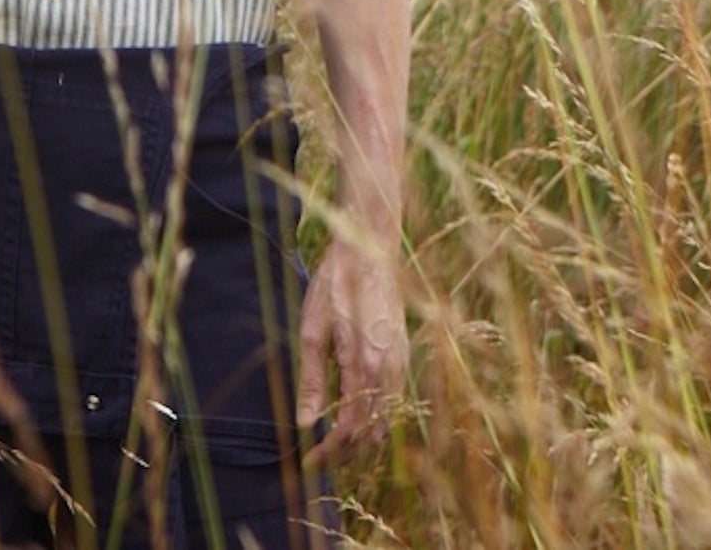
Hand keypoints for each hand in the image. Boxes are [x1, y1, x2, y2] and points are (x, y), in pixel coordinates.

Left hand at [296, 235, 406, 467]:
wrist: (370, 250)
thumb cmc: (336, 285)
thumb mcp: (313, 330)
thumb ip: (311, 381)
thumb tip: (304, 424)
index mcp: (364, 366)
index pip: (348, 429)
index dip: (328, 452)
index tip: (307, 461)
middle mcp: (390, 371)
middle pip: (371, 434)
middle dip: (345, 454)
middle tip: (317, 459)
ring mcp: (402, 364)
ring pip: (388, 422)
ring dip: (362, 441)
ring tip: (334, 446)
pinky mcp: (405, 356)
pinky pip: (395, 403)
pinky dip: (377, 421)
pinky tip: (356, 419)